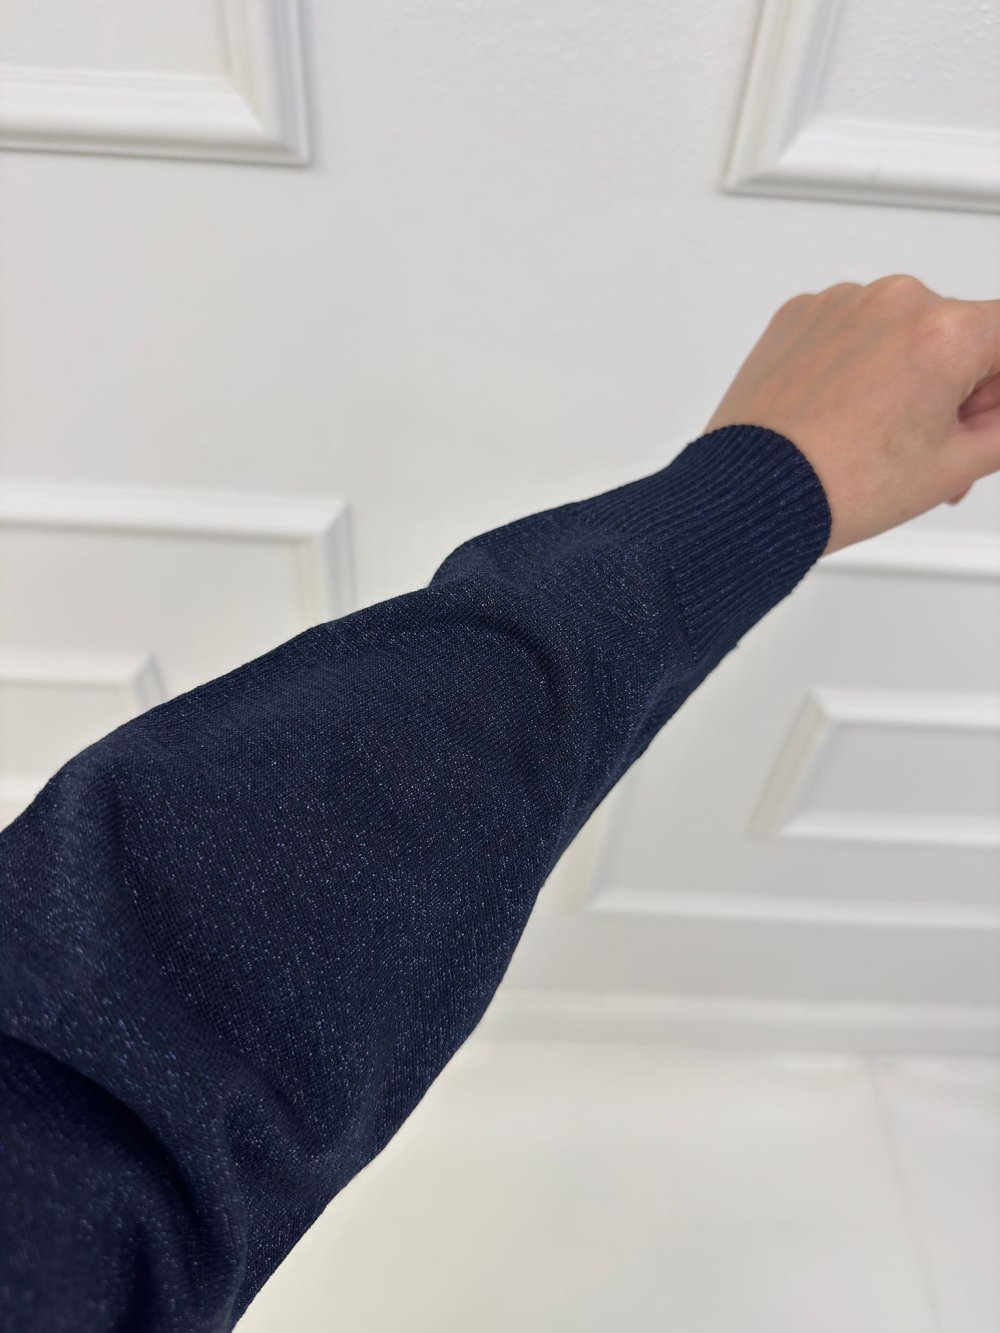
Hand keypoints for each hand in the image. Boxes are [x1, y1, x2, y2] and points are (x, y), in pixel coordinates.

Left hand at [703, 276, 999, 554]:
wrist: (752, 494)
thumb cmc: (840, 484)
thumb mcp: (958, 464)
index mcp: (948, 329)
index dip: (998, 390)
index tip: (983, 418)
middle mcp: (895, 299)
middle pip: (957, 335)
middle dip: (957, 389)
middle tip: (933, 448)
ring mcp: (841, 303)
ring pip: (901, 333)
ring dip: (906, 376)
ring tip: (877, 440)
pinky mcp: (798, 315)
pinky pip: (849, 332)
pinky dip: (855, 365)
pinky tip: (841, 416)